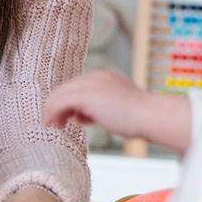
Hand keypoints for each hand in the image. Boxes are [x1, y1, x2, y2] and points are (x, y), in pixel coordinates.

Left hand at [42, 69, 192, 152]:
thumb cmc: (138, 117)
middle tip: (54, 123)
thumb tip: (80, 115)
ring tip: (54, 125)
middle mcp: (95, 76)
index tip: (67, 117)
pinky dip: (51, 112)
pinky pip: (59, 102)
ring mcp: (90, 83)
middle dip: (57, 106)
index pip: (76, 87)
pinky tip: (52, 124)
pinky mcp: (85, 95)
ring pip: (60, 94)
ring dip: (52, 110)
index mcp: (103, 77)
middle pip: (65, 88)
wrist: (149, 115)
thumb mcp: (113, 108)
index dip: (67, 103)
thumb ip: (96, 109)